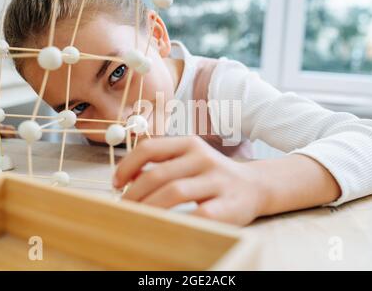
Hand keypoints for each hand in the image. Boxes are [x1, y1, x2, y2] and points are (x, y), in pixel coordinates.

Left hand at [114, 136, 265, 225]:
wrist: (254, 186)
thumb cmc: (212, 174)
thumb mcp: (190, 158)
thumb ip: (163, 163)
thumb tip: (126, 179)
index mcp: (190, 143)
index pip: (150, 148)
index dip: (127, 165)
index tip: (116, 183)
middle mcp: (203, 157)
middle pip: (158, 175)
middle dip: (134, 194)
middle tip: (123, 208)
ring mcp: (217, 180)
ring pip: (174, 192)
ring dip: (149, 208)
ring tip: (137, 218)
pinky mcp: (228, 205)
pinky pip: (197, 215)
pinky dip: (175, 222)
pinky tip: (164, 228)